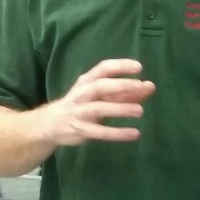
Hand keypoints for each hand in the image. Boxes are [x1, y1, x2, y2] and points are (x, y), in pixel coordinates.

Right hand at [40, 59, 154, 146]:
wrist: (49, 125)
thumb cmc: (82, 104)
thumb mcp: (101, 95)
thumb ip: (125, 91)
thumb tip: (150, 86)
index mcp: (87, 81)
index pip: (103, 68)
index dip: (120, 66)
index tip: (138, 67)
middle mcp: (82, 94)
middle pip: (100, 86)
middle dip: (120, 85)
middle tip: (140, 85)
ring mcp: (79, 112)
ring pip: (99, 109)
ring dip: (120, 109)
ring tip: (140, 110)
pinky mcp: (80, 130)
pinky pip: (99, 132)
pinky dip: (117, 133)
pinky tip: (134, 133)